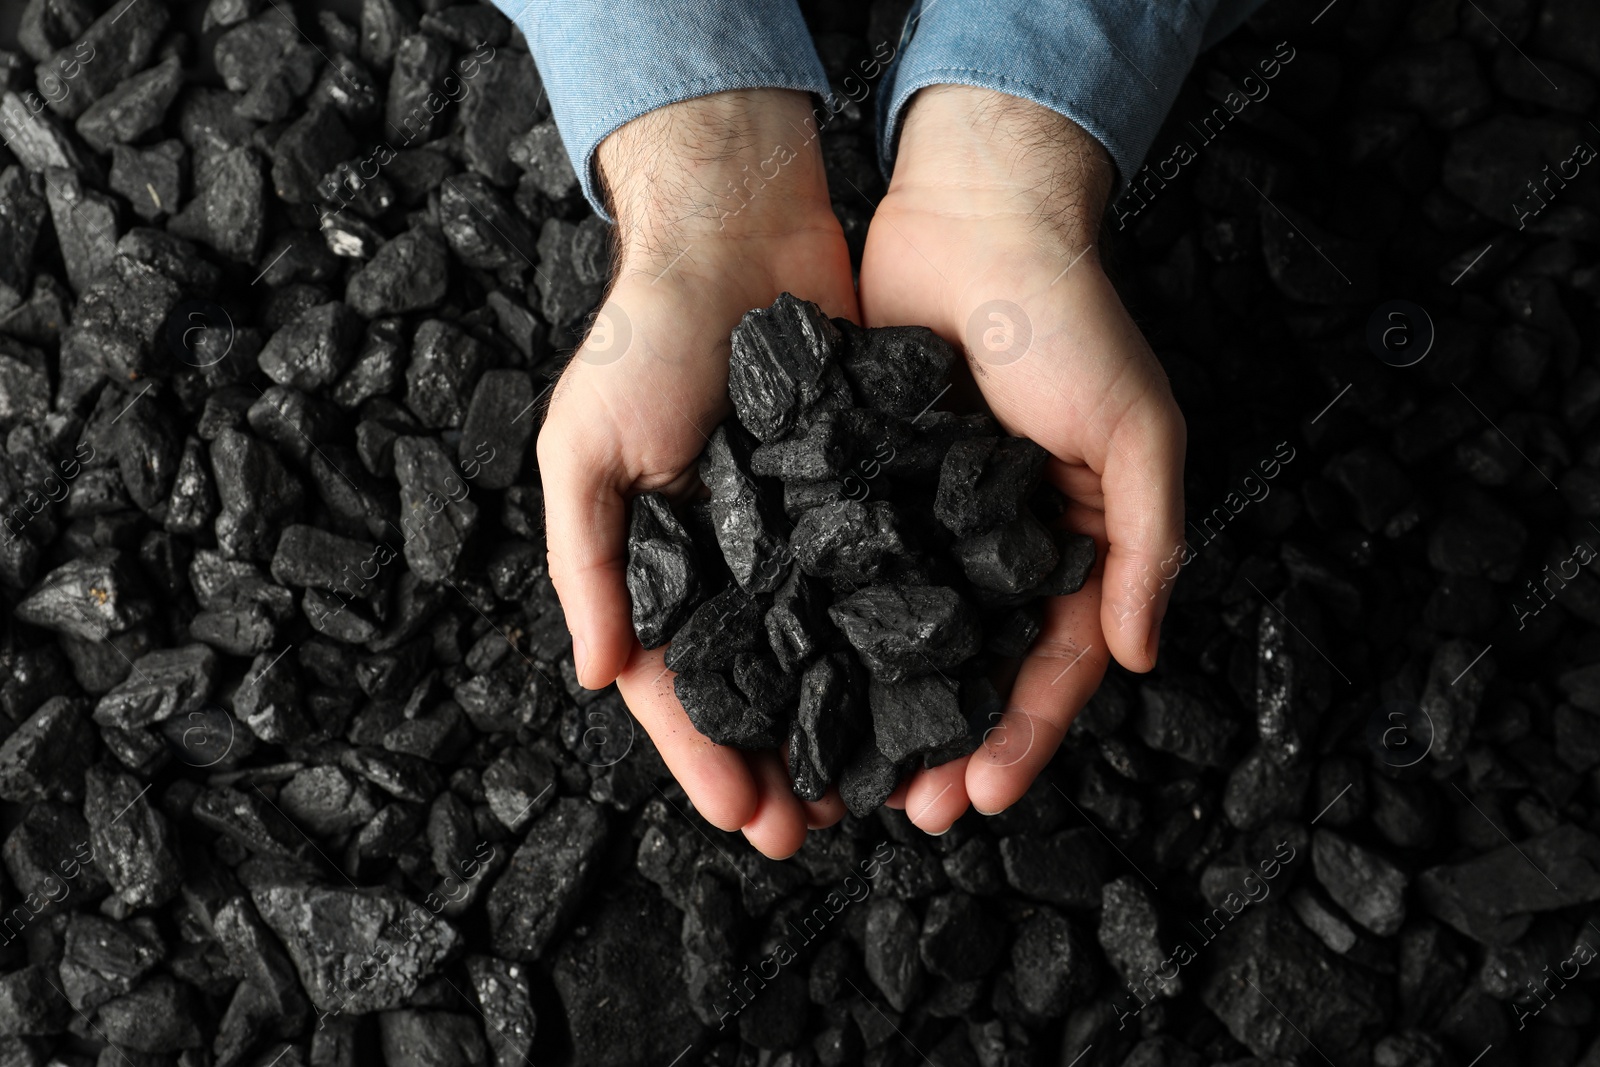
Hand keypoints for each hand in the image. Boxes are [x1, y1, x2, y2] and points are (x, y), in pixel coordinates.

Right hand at [537, 90, 857, 857]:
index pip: (683, 684)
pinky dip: (897, 642)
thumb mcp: (584, 447)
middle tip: (822, 830)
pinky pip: (882, 584)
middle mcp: (734, 562)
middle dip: (784, 764)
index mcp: (662, 565)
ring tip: (877, 789)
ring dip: (845, 724)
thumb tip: (600, 676)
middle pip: (762, 688)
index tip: (748, 820)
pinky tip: (926, 692)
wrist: (735, 234)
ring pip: (827, 653)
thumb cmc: (644, 337)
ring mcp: (802, 535)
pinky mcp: (865, 495)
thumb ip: (589, 561)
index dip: (708, 758)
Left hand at [858, 86, 1186, 832]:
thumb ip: (1148, 542)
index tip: (979, 794)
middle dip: (943, 744)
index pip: (1053, 663)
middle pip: (971, 669)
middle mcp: (995, 543)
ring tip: (846, 774)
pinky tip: (798, 678)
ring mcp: (925, 519)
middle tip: (904, 810)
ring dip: (878, 708)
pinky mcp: (861, 485)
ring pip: (901, 636)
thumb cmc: (1066, 317)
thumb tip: (1142, 660)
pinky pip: (844, 572)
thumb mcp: (1134, 429)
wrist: (973, 214)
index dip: (1024, 735)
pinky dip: (826, 629)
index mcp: (1069, 541)